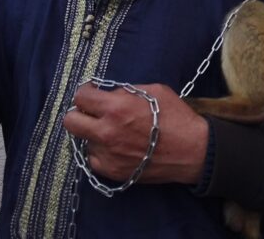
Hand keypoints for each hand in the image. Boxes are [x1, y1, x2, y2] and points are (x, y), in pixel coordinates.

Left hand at [64, 82, 208, 184]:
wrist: (193, 151)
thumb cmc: (176, 118)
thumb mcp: (154, 91)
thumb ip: (126, 91)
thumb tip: (109, 94)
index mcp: (116, 107)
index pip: (81, 97)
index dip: (86, 93)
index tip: (92, 94)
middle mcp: (107, 132)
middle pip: (70, 121)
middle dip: (79, 114)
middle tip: (93, 113)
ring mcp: (108, 154)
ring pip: (83, 141)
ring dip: (93, 134)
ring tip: (112, 132)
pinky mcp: (113, 171)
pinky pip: (94, 159)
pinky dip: (101, 152)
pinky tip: (116, 147)